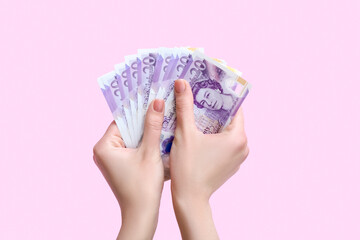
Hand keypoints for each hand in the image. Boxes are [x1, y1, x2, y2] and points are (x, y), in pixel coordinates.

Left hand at [93, 99, 164, 239]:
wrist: (141, 215)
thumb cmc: (144, 186)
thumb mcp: (150, 152)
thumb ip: (152, 125)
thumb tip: (157, 102)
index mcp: (104, 146)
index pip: (122, 119)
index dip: (138, 108)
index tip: (151, 96)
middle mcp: (103, 152)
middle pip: (126, 128)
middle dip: (143, 120)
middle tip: (159, 105)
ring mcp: (110, 160)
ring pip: (131, 137)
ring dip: (145, 131)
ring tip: (162, 118)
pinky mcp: (119, 166)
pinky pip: (132, 147)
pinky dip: (144, 142)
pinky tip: (158, 136)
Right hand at [170, 79, 248, 239]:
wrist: (190, 199)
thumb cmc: (188, 167)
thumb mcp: (185, 133)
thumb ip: (185, 106)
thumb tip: (182, 83)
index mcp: (237, 137)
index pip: (234, 107)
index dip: (221, 96)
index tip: (208, 87)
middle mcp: (244, 146)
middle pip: (230, 119)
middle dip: (214, 109)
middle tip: (197, 98)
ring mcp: (239, 157)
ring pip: (227, 132)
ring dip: (213, 123)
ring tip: (196, 114)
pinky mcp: (232, 164)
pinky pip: (225, 144)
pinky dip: (215, 137)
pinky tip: (199, 134)